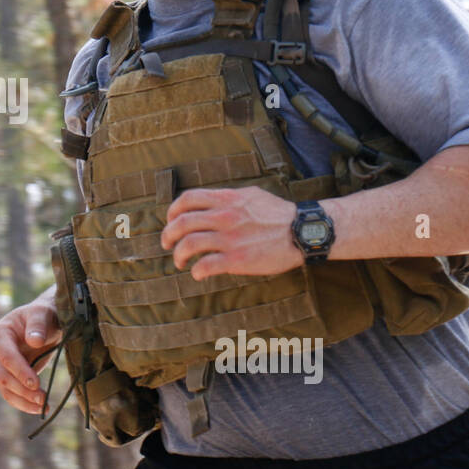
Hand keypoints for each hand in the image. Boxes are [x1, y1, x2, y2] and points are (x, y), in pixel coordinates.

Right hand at [0, 287, 62, 414]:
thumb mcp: (42, 314)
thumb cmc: (42, 315)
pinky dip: (24, 403)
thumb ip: (38, 326)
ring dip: (24, 400)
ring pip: (6, 389)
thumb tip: (34, 341)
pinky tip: (39, 408)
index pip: (6, 357)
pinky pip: (11, 394)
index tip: (36, 384)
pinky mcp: (7, 376)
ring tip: (44, 406)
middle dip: (23, 390)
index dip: (20, 371)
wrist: (45, 323)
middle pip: (4, 376)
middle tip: (43, 399)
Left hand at [160, 185, 304, 278]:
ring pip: (188, 245)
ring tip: (179, 261)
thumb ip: (227, 198)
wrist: (301, 231)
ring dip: (178, 255)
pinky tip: (198, 274)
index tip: (170, 221)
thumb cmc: (277, 214)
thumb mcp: (250, 195)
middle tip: (166, 244)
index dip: (172, 211)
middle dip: (168, 235)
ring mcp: (229, 238)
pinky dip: (196, 271)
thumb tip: (208, 202)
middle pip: (181, 223)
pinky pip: (205, 266)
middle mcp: (224, 216)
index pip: (187, 199)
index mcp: (226, 199)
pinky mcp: (237, 259)